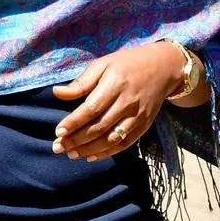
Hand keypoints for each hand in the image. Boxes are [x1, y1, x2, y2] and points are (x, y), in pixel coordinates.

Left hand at [52, 42, 185, 162]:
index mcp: (115, 84)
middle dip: (77, 140)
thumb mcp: (102, 64)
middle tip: (58, 147)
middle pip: (100, 126)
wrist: (163, 68)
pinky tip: (91, 156)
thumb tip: (57, 93)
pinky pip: (125, 143)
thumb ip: (81, 82)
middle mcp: (128, 103)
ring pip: (112, 139)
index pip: (92, 108)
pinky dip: (108, 152)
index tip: (58, 132)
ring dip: (90, 149)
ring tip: (71, 154)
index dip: (74, 122)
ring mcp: (138, 116)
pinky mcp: (144, 125)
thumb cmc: (126, 64)